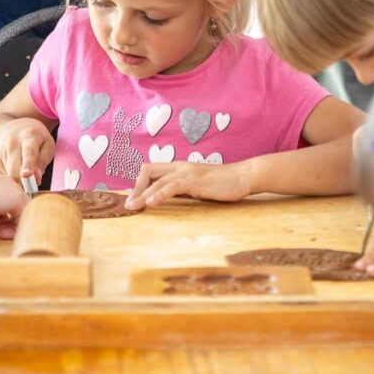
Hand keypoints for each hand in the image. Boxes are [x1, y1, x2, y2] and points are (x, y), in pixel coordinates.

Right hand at [0, 117, 54, 183]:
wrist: (10, 126)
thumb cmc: (35, 137)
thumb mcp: (47, 144)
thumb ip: (43, 161)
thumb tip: (37, 178)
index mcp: (29, 136)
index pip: (28, 153)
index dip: (27, 165)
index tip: (26, 175)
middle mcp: (12, 142)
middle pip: (15, 169)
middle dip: (23, 183)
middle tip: (32, 186)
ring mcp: (0, 150)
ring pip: (10, 175)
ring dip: (20, 180)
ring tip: (26, 170)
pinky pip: (6, 175)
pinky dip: (14, 176)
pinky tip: (17, 166)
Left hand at [125, 161, 252, 209]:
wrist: (244, 177)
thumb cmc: (224, 184)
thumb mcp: (199, 187)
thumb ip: (184, 189)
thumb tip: (170, 198)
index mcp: (180, 168)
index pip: (152, 170)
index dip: (139, 184)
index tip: (133, 199)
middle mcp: (180, 167)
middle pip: (148, 170)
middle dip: (135, 187)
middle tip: (129, 205)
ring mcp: (187, 172)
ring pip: (157, 180)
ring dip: (142, 194)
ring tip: (132, 206)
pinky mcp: (195, 181)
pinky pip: (172, 186)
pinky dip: (159, 194)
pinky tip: (151, 203)